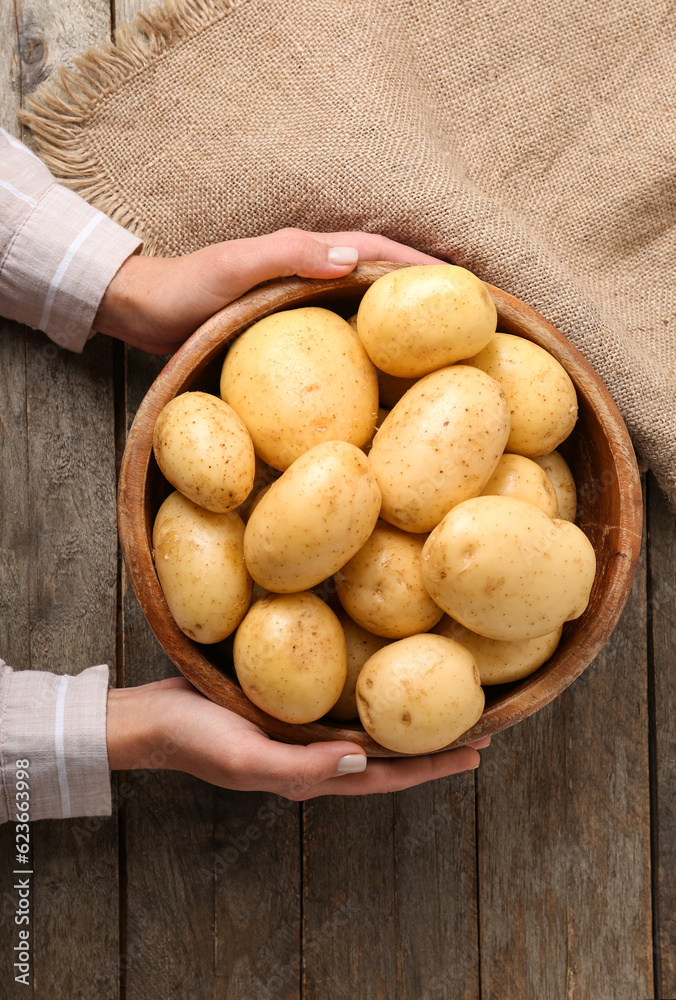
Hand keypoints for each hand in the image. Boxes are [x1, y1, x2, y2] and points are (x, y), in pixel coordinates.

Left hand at [94, 228, 443, 354]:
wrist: (146, 311)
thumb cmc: (187, 287)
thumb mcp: (235, 266)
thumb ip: (289, 255)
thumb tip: (354, 258)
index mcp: (307, 252)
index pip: (380, 254)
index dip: (424, 268)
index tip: (466, 287)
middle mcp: (311, 273)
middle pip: (384, 276)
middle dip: (429, 291)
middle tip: (470, 316)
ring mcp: (303, 302)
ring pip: (367, 306)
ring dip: (405, 318)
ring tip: (443, 343)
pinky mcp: (291, 331)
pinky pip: (343, 333)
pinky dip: (371, 343)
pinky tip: (385, 371)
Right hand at [107, 678, 488, 799]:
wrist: (152, 718)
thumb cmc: (195, 738)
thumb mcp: (246, 757)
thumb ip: (303, 768)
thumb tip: (363, 762)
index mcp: (312, 776)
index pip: (386, 775)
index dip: (432, 766)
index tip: (477, 750)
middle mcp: (316, 756)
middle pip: (387, 753)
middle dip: (433, 743)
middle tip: (480, 724)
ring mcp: (303, 731)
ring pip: (369, 727)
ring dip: (407, 717)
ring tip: (443, 700)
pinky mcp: (290, 704)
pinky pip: (341, 701)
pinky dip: (371, 693)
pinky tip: (382, 673)